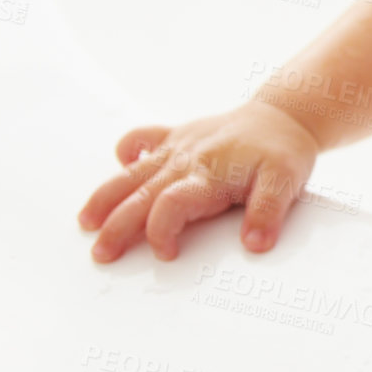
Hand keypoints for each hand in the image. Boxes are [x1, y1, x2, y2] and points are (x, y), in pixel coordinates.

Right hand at [77, 100, 320, 261]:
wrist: (285, 116)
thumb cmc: (282, 151)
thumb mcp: (285, 181)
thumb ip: (268, 212)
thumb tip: (254, 244)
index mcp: (209, 174)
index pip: (172, 204)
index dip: (162, 231)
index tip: (166, 255)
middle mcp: (186, 160)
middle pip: (141, 195)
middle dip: (117, 226)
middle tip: (100, 254)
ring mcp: (178, 146)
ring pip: (131, 173)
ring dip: (106, 197)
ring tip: (86, 222)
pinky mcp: (176, 135)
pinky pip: (143, 138)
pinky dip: (127, 150)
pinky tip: (120, 167)